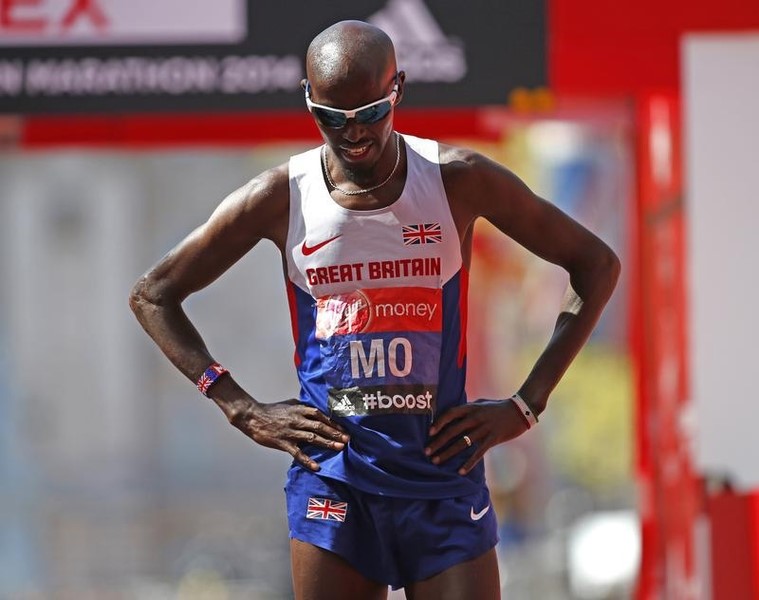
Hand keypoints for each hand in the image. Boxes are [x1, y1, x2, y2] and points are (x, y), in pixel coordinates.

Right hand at [229, 399, 349, 471]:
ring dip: (327, 443)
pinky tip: (317, 466)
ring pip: (312, 438)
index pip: (321, 415)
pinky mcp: (283, 443)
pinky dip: (308, 460)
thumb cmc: (272, 410)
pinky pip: (298, 453)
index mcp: (300, 409)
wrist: (253, 417)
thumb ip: (303, 407)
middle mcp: (297, 420)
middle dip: (335, 433)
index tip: (344, 428)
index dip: (333, 422)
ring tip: (339, 448)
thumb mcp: (290, 403)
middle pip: (320, 427)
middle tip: (347, 439)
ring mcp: (291, 432)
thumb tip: (316, 410)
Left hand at [425, 398, 528, 474]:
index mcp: (471, 408)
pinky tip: (460, 471)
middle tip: (427, 452)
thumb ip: (467, 409)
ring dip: (448, 453)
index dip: (439, 423)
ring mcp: (484, 429)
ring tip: (437, 461)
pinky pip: (478, 453)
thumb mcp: (481, 403)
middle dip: (438, 442)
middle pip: (452, 431)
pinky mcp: (493, 439)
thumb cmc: (498, 407)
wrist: (520, 410)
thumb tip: (453, 415)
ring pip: (462, 443)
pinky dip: (469, 463)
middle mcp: (475, 418)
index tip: (429, 433)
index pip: (450, 414)